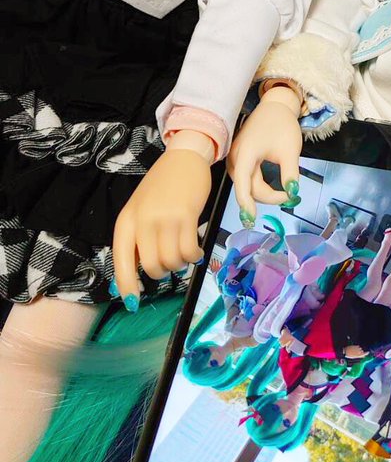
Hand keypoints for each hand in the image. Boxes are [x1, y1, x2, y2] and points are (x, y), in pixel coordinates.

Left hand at [111, 144, 211, 309]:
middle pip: (152, 267)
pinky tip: (196, 250)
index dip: (126, 286)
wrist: (183, 158)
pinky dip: (194, 256)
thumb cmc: (161, 187)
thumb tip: (138, 273)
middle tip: (171, 263)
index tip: (132, 303)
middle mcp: (142, 221)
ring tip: (185, 253)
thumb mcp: (140, 210)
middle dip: (163, 272)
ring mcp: (164, 218)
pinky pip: (189, 251)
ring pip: (172, 261)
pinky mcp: (186, 216)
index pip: (121, 261)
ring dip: (180, 264)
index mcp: (126, 221)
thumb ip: (138, 238)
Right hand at [227, 90, 302, 224]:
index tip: (251, 219)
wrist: (274, 107)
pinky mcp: (239, 159)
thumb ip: (291, 173)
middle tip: (291, 196)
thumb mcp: (291, 150)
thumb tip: (293, 193)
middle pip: (247, 187)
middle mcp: (236, 157)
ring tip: (283, 193)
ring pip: (246, 185)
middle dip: (268, 196)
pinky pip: (246, 179)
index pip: (243, 183)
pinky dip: (259, 186)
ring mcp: (235, 158)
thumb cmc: (282, 125)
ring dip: (263, 193)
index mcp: (246, 152)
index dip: (246, 203)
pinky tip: (272, 188)